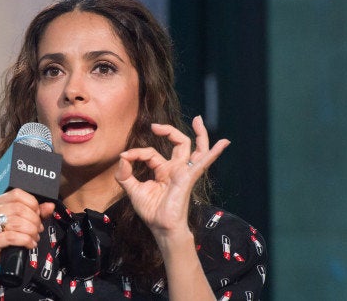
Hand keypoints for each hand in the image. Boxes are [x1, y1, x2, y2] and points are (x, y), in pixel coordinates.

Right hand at [0, 189, 54, 276]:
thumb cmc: (10, 241)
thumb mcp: (25, 223)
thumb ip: (37, 213)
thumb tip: (50, 206)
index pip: (16, 194)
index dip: (32, 204)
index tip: (38, 215)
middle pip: (18, 208)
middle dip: (34, 220)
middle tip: (38, 230)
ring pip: (16, 222)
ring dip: (31, 231)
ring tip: (34, 238)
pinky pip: (11, 237)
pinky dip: (25, 240)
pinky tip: (30, 244)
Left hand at [115, 116, 229, 237]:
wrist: (161, 227)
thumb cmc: (151, 211)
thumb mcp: (133, 189)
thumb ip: (125, 173)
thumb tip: (123, 156)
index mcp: (164, 170)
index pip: (151, 153)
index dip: (137, 152)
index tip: (126, 156)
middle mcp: (176, 169)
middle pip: (180, 143)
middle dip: (169, 131)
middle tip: (155, 126)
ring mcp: (185, 172)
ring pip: (197, 148)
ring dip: (200, 133)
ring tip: (199, 120)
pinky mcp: (189, 177)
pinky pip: (203, 162)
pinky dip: (214, 152)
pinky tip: (224, 143)